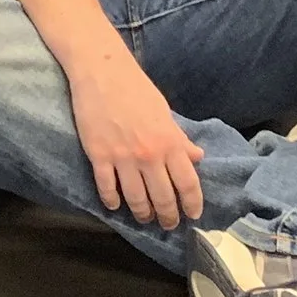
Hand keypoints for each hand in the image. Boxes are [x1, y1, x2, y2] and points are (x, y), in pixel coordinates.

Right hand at [67, 47, 206, 230]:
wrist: (102, 71)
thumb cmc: (136, 89)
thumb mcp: (164, 112)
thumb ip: (179, 138)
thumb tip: (198, 157)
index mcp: (169, 142)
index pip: (188, 183)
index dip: (192, 204)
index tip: (193, 215)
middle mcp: (149, 154)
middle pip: (163, 198)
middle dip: (168, 217)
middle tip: (168, 224)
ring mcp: (122, 157)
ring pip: (136, 199)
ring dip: (142, 214)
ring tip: (144, 218)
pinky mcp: (98, 156)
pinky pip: (107, 189)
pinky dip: (112, 201)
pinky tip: (115, 205)